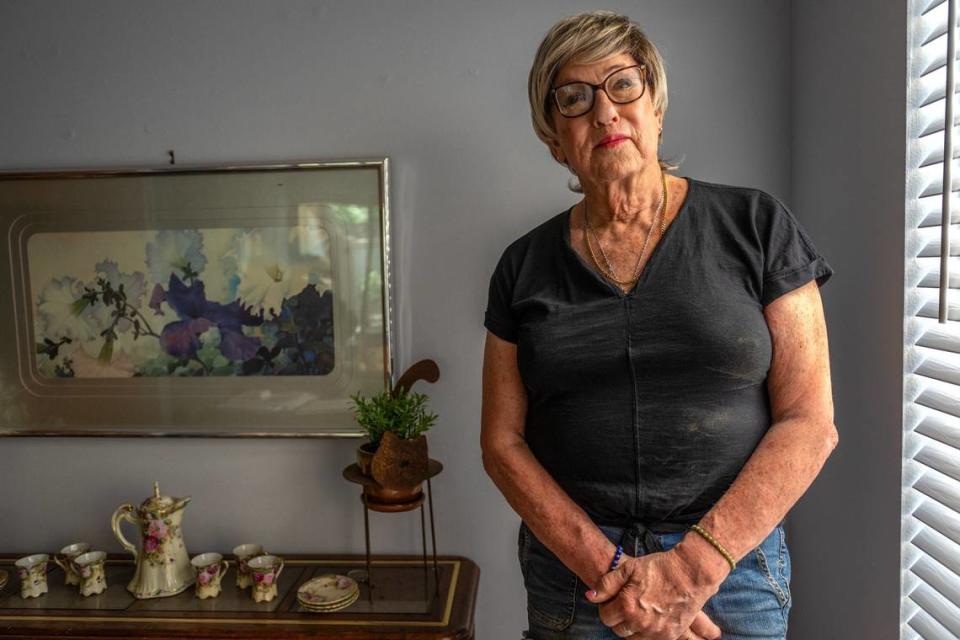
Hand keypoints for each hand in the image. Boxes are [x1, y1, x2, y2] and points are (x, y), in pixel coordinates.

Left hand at [585, 550, 720, 639]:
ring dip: (632, 627)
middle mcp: (640, 623)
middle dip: (618, 619)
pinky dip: (647, 633)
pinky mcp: (671, 634)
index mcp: (627, 606)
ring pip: (634, 638)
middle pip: (619, 630)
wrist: (690, 572)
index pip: (606, 617)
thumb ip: (606, 584)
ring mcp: (656, 631)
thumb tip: (590, 597)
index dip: (607, 608)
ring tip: (637, 612)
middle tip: (624, 605)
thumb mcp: (628, 568)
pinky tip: (649, 620)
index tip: (612, 600)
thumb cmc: (659, 567)